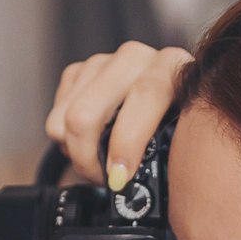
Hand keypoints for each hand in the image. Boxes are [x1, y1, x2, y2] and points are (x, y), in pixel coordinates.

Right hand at [45, 41, 193, 188]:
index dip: (128, 141)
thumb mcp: (184, 136)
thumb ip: (170, 147)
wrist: (165, 105)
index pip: (146, 94)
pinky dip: (67, 139)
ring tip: (99, 162)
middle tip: (102, 178)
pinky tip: (92, 142)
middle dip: (88, 157)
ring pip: (67, 117)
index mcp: (171, 66)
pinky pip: (56, 115)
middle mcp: (135, 57)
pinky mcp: (78, 71)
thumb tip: (142, 182)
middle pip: (87, 111)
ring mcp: (103, 62)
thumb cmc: (177, 125)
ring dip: (76, 152)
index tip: (120, 176)